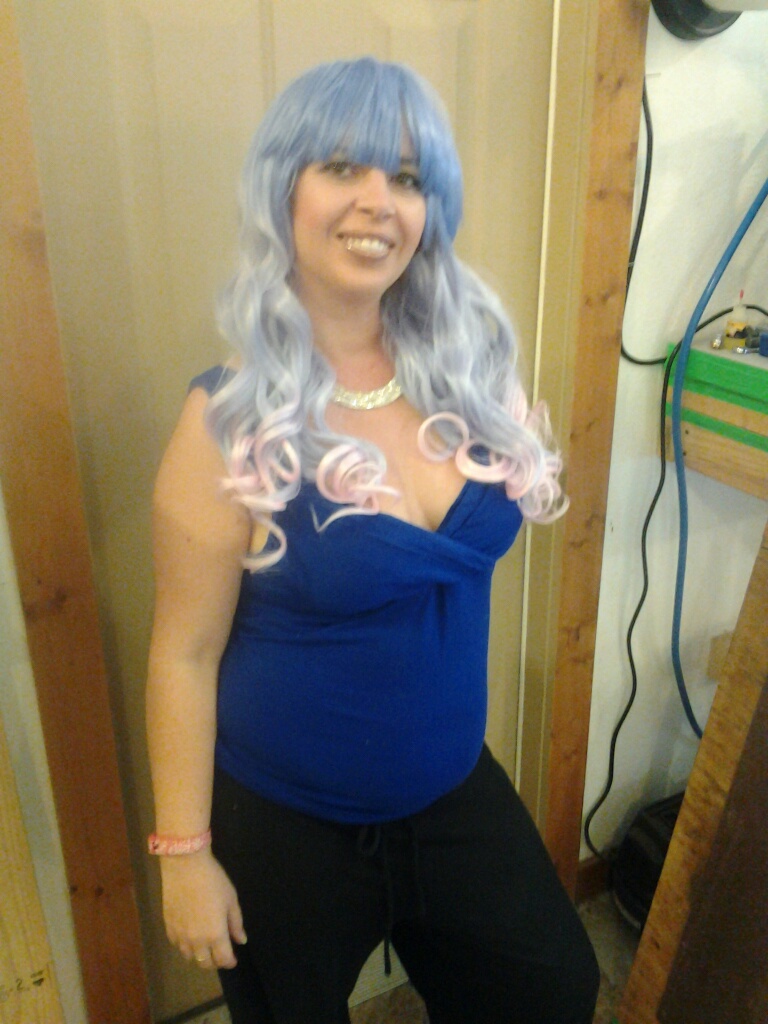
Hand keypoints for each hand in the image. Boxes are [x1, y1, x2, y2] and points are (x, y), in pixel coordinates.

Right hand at [160, 849, 246, 969]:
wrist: (185, 866)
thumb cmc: (213, 881)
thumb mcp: (231, 900)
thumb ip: (236, 923)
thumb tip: (241, 940)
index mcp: (215, 935)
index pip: (223, 959)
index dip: (229, 962)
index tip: (233, 960)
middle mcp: (196, 941)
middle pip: (205, 963)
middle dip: (215, 962)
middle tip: (220, 953)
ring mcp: (180, 935)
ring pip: (189, 956)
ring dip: (199, 954)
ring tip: (205, 945)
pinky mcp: (168, 926)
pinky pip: (176, 945)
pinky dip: (185, 945)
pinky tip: (190, 936)